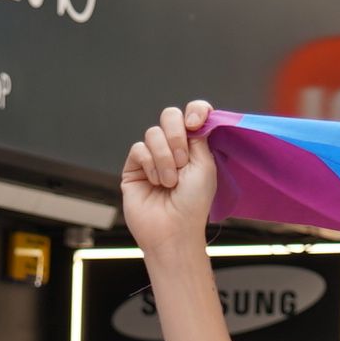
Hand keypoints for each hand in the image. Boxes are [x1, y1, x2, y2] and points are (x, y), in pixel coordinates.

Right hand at [117, 100, 220, 255]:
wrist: (173, 228)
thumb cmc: (193, 204)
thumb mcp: (205, 166)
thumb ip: (199, 137)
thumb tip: (192, 117)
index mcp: (194, 146)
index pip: (193, 114)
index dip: (195, 111)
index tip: (195, 123)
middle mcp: (173, 148)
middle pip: (170, 116)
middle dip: (176, 135)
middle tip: (182, 160)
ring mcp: (152, 157)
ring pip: (153, 133)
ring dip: (164, 157)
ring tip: (170, 181)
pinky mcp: (134, 168)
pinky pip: (139, 149)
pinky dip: (150, 164)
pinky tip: (156, 182)